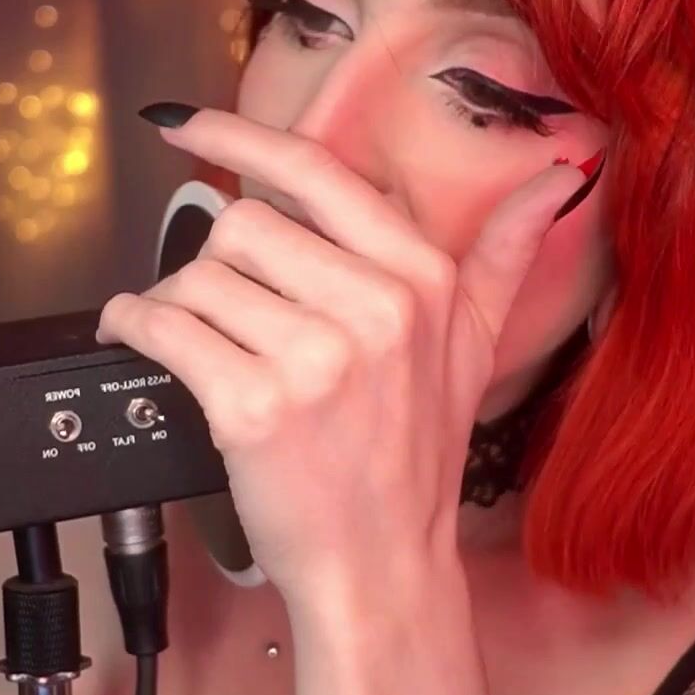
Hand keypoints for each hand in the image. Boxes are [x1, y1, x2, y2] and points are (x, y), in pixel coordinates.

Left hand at [96, 107, 593, 605]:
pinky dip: (135, 329)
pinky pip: (164, 329)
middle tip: (227, 313)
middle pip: (242, 224)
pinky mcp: (252, 408)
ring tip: (198, 342)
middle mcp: (374, 309)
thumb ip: (505, 255)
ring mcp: (314, 360)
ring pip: (198, 276)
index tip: (188, 126)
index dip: (240, 137)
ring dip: (177, 304)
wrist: (381, 568)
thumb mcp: (475, 347)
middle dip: (217, 264)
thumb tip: (559, 177)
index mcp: (420, 279)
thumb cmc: (414, 459)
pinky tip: (138, 339)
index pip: (314, 172)